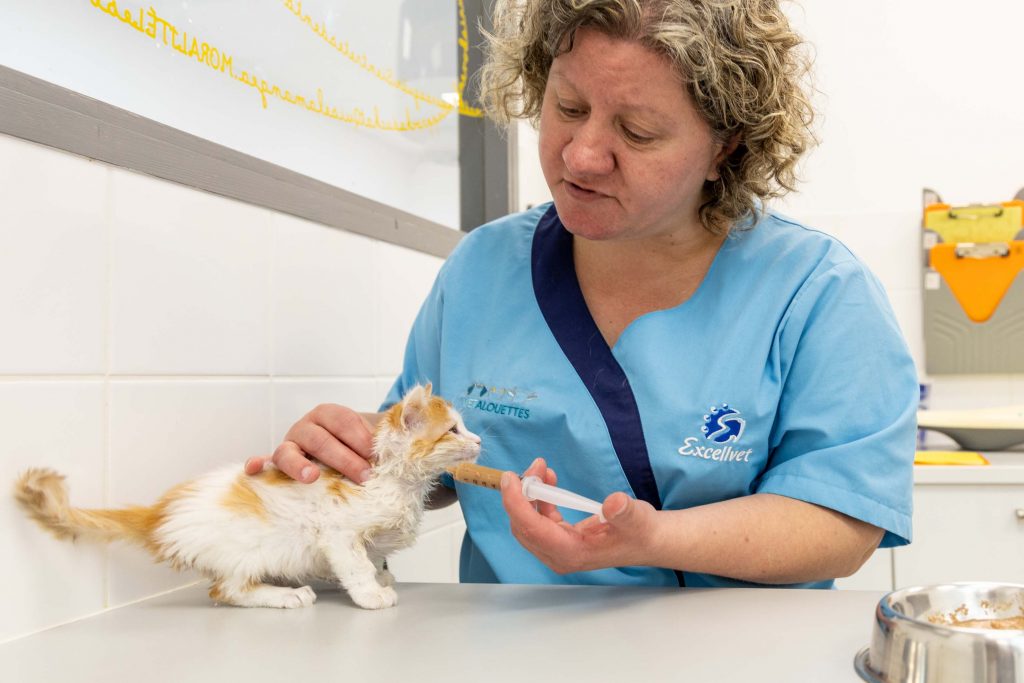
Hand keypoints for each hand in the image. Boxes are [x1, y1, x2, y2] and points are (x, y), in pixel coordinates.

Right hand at [244, 405, 375, 483]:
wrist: (334, 451)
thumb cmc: (352, 446)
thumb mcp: (367, 437)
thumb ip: (380, 438)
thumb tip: (402, 445)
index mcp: (328, 413)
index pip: (344, 422)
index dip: (362, 439)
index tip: (378, 457)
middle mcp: (306, 426)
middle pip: (322, 439)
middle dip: (345, 459)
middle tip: (365, 476)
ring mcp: (289, 444)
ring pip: (289, 452)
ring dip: (300, 465)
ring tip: (313, 477)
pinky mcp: (277, 464)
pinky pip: (265, 464)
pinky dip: (257, 465)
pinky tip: (254, 469)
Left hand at [500, 457, 659, 573]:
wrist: (648, 541)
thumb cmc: (642, 532)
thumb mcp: (638, 518)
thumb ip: (624, 512)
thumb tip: (613, 503)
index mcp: (572, 553)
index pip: (532, 529)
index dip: (516, 503)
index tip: (510, 479)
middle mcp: (559, 555)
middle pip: (523, 526)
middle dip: (522, 493)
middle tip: (536, 465)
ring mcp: (557, 549)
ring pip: (528, 521)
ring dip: (530, 493)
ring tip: (542, 468)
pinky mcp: (559, 540)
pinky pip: (538, 519)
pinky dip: (539, 498)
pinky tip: (549, 480)